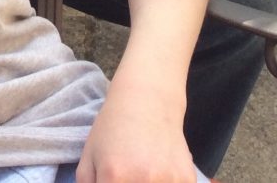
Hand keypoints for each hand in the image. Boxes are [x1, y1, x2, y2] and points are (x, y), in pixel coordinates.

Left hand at [76, 82, 196, 182]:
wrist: (147, 101)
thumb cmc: (112, 128)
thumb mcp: (89, 156)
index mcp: (114, 177)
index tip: (113, 182)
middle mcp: (143, 181)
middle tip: (127, 176)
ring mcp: (169, 181)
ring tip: (142, 173)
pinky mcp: (187, 179)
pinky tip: (160, 172)